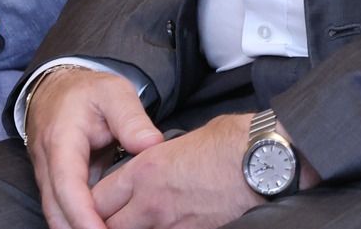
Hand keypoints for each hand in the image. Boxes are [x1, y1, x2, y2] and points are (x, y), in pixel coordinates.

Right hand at [25, 66, 166, 228]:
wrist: (56, 89)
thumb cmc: (87, 91)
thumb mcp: (114, 93)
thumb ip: (132, 119)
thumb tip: (153, 146)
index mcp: (62, 142)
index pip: (68, 187)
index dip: (84, 216)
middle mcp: (48, 166)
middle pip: (58, 212)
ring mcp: (47, 178)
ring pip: (57, 216)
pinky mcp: (54, 186)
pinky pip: (63, 211)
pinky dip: (79, 224)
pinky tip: (103, 228)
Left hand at [90, 112, 260, 228]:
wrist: (265, 161)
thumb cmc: (233, 142)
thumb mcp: (185, 140)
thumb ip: (160, 156)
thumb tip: (157, 162)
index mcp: (145, 169)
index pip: (98, 197)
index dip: (94, 203)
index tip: (100, 205)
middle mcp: (151, 202)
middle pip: (107, 226)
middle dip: (106, 224)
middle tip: (110, 219)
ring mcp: (171, 225)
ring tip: (139, 222)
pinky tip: (167, 226)